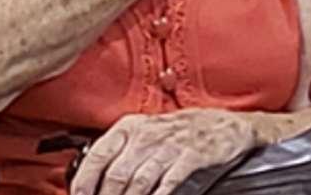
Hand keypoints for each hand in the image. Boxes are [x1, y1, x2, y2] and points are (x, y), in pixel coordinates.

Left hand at [69, 109, 259, 194]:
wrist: (226, 125)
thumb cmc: (182, 131)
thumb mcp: (147, 133)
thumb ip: (120, 153)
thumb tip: (92, 181)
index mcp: (130, 126)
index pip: (96, 156)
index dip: (84, 185)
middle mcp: (147, 133)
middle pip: (115, 175)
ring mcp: (170, 144)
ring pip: (138, 182)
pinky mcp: (192, 156)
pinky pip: (167, 182)